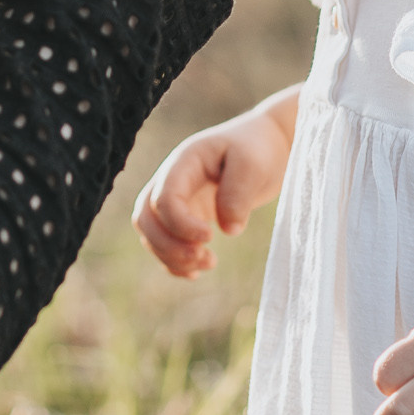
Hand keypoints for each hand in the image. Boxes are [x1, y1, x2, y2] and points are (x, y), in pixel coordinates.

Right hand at [132, 95, 295, 276]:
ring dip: (171, 256)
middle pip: (146, 218)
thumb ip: (238, 194)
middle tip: (205, 257)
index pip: (164, 198)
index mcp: (184, 161)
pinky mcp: (188, 214)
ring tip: (209, 263)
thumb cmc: (259, 148)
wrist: (267, 144)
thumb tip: (227, 229)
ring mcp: (178, 197)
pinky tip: (198, 270)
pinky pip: (165, 241)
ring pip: (151, 233)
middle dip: (168, 245)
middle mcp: (173, 179)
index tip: (211, 237)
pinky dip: (174, 261)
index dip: (180, 225)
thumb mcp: (253, 165)